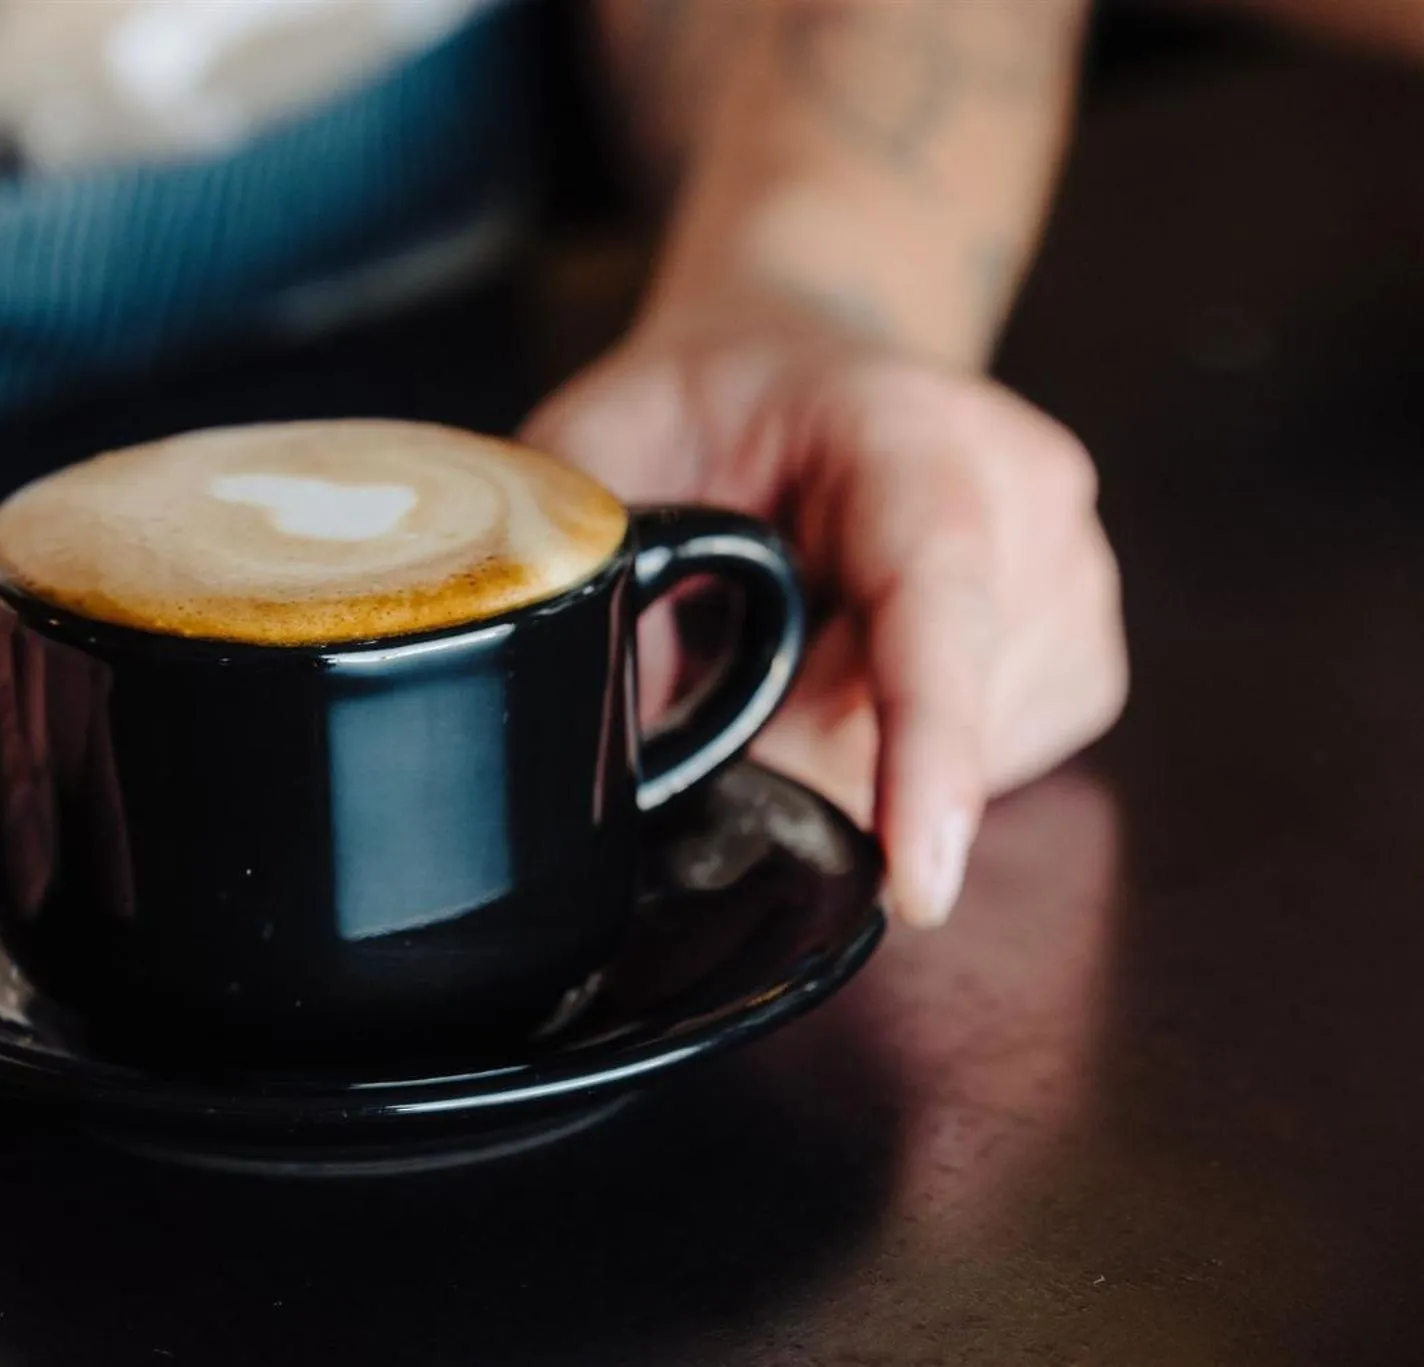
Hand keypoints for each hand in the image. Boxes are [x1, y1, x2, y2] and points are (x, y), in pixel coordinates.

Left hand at [524, 302, 1126, 925]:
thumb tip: (604, 722)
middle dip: (806, 751)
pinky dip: (908, 762)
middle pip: (931, 714)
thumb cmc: (695, 407)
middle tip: (713, 684)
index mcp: (909, 430)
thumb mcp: (597, 447)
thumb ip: (589, 565)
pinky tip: (850, 677)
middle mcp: (1026, 495)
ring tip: (786, 650)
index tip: (920, 883)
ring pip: (968, 761)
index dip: (926, 746)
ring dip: (854, 752)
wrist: (793, 366)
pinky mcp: (1081, 651)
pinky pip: (1001, 768)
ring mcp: (1074, 573)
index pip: (937, 597)